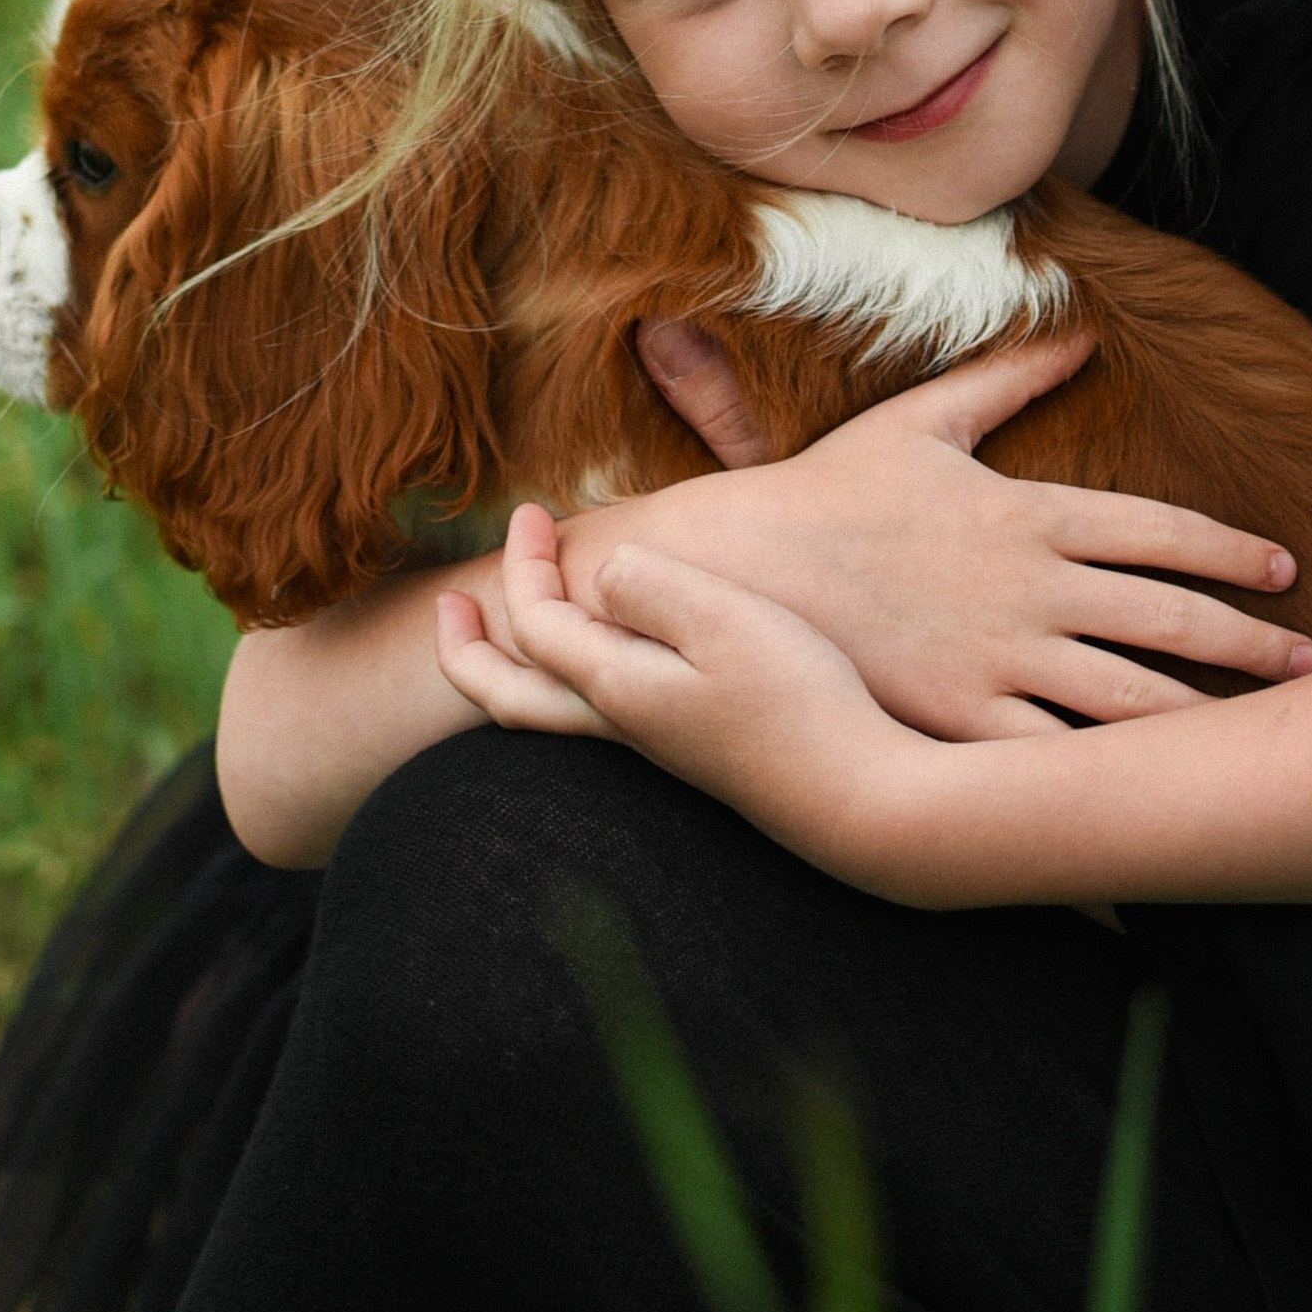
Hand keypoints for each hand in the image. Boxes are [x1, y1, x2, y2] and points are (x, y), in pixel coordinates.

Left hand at [438, 504, 907, 872]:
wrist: (862, 802)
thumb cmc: (800, 704)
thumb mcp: (725, 624)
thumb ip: (654, 588)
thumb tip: (601, 571)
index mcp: (616, 689)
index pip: (535, 624)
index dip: (520, 562)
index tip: (530, 508)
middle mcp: (623, 727)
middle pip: (509, 700)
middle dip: (466, 651)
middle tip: (448, 606)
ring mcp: (658, 748)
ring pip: (548, 716)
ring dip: (512, 671)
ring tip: (505, 635)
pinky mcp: (696, 755)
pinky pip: (594, 720)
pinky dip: (567, 684)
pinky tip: (606, 662)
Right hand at [588, 322, 1311, 739]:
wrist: (741, 567)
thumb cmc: (830, 489)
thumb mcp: (922, 419)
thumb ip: (1010, 376)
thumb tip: (1080, 331)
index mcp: (1028, 514)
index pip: (1161, 530)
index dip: (1232, 551)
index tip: (1284, 570)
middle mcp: (1028, 588)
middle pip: (1169, 619)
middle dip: (1249, 643)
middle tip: (1310, 659)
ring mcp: (996, 658)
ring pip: (1130, 697)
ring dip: (1207, 715)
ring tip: (1262, 734)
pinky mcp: (957, 718)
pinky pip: (1052, 759)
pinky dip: (1110, 783)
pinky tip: (1157, 802)